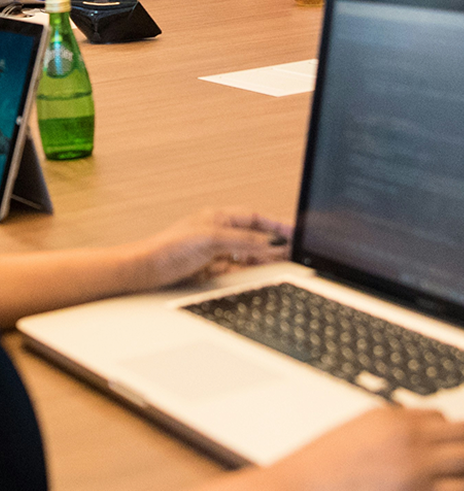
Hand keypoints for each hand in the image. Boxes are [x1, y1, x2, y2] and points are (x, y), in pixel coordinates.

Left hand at [126, 210, 291, 290]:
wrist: (143, 271)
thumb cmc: (168, 248)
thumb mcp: (212, 239)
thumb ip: (244, 240)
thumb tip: (269, 242)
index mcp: (220, 217)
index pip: (255, 219)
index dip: (275, 226)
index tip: (294, 233)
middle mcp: (219, 232)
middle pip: (254, 237)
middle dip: (273, 243)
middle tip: (293, 251)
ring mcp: (215, 251)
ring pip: (247, 254)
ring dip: (263, 258)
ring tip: (282, 263)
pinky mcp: (209, 269)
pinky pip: (236, 268)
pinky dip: (249, 270)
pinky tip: (259, 273)